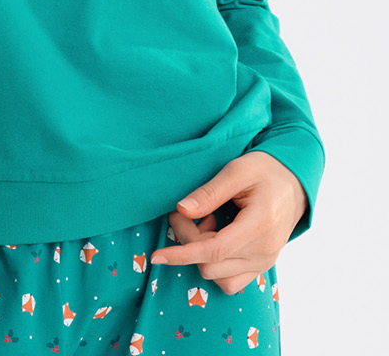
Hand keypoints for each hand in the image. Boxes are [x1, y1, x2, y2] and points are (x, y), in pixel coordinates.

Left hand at [149, 150, 307, 294]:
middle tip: (186, 211)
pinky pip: (232, 280)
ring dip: (202, 254)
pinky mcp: (262, 265)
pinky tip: (216, 235)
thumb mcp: (236, 171)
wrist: (294, 182)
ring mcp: (265, 262)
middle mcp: (265, 252)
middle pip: (211, 264)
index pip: (214, 250)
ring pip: (220, 277)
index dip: (182, 254)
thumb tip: (181, 210)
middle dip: (188, 241)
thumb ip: (209, 192)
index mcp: (260, 226)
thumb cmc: (265, 170)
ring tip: (207, 222)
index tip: (157, 256)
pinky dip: (216, 263)